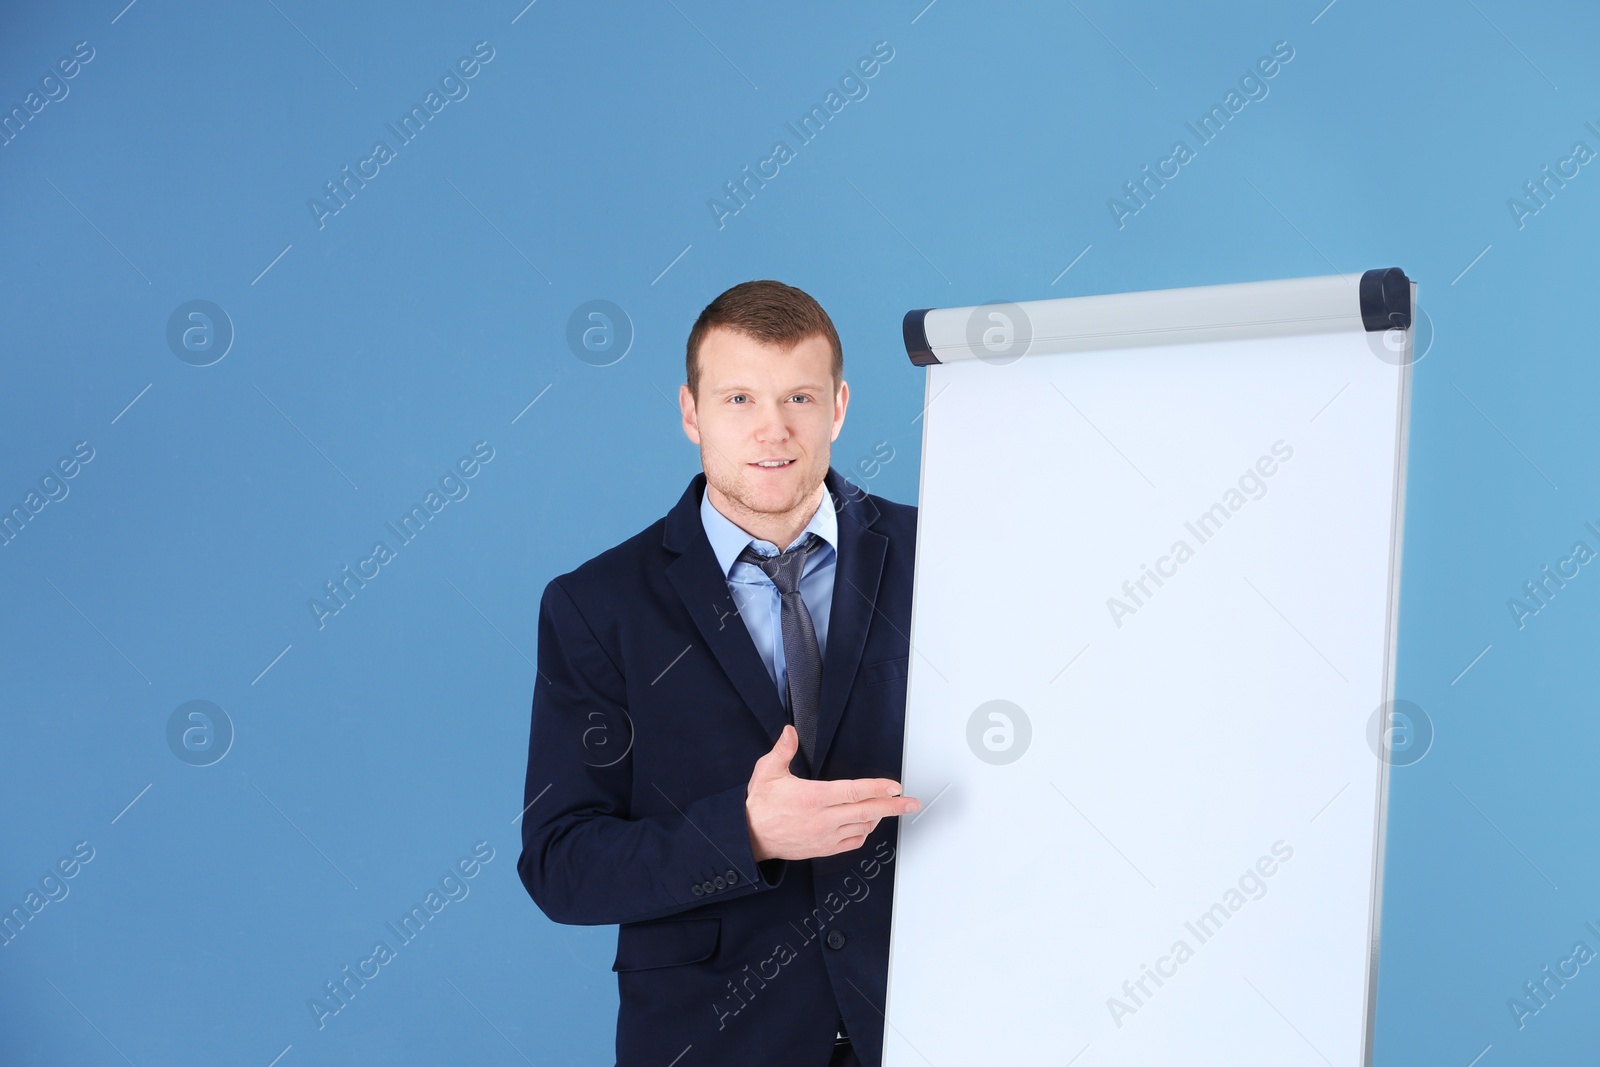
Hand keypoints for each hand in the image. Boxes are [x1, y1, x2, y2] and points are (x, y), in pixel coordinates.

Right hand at [745, 725, 920, 861]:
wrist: (749, 837)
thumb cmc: (760, 805)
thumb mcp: (766, 772)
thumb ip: (782, 750)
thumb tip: (790, 731)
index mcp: (813, 798)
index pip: (853, 792)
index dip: (878, 789)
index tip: (896, 787)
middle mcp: (822, 819)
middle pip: (867, 812)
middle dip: (893, 807)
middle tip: (912, 803)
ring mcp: (824, 837)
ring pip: (863, 828)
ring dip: (877, 817)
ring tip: (886, 806)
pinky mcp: (823, 849)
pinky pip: (853, 843)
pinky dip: (864, 832)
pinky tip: (866, 823)